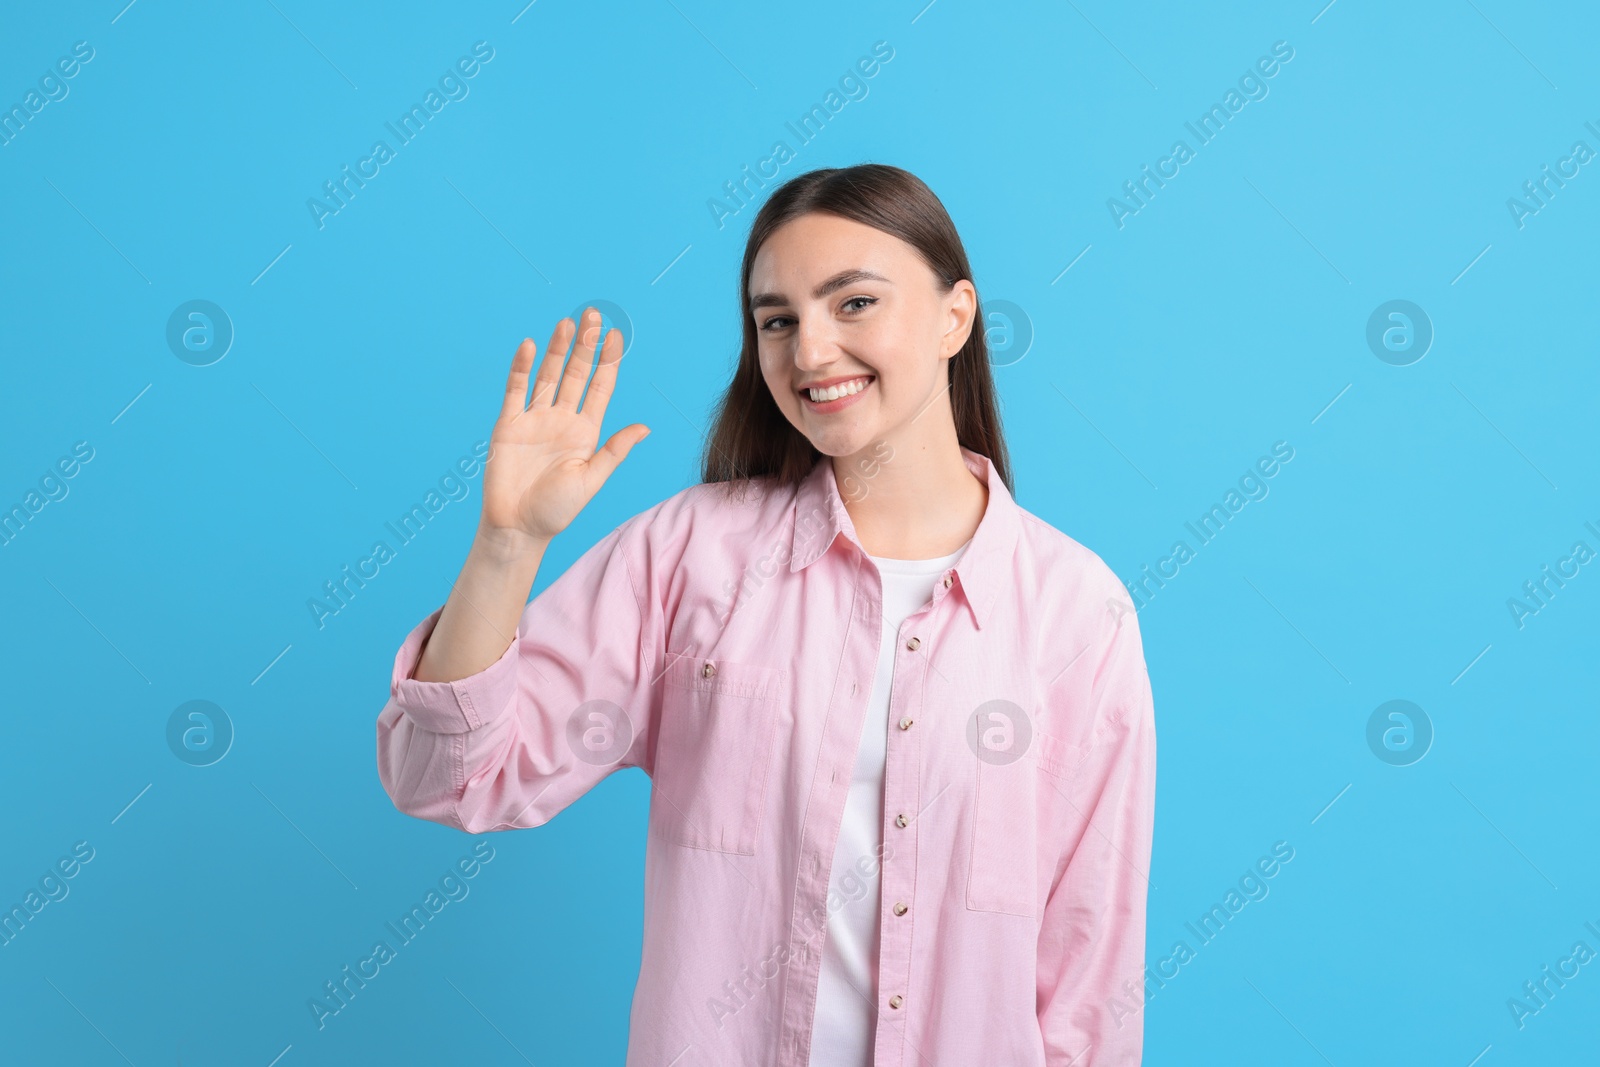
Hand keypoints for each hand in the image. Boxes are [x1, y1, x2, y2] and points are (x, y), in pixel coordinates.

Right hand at [478, 309, 648, 547]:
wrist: (517, 528)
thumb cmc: (556, 511)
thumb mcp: (592, 479)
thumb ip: (615, 450)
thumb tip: (646, 427)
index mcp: (586, 431)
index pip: (600, 387)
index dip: (608, 361)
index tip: (616, 335)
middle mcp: (561, 419)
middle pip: (575, 373)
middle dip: (585, 345)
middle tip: (592, 315)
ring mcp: (534, 419)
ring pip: (547, 375)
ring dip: (556, 349)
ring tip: (566, 323)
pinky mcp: (508, 424)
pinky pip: (516, 390)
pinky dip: (521, 368)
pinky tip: (529, 346)